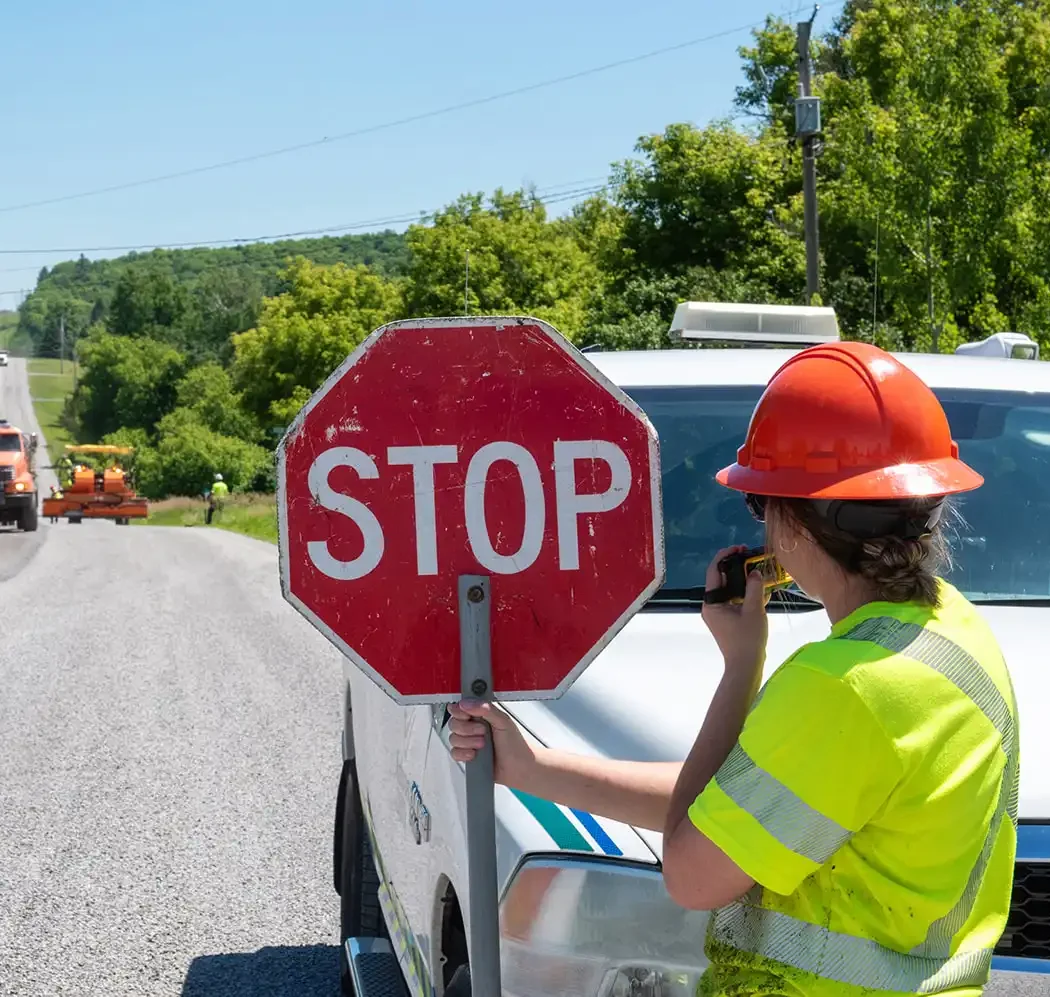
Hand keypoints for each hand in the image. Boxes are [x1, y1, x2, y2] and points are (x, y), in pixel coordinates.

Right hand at [448, 699, 535, 787]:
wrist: (518, 768)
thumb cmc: (515, 745)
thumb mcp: (503, 721)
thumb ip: (486, 709)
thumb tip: (467, 703)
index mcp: (482, 714)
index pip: (460, 707)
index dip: (460, 711)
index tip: (467, 716)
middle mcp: (473, 726)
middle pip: (454, 723)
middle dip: (467, 729)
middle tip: (482, 732)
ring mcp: (469, 741)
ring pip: (453, 738)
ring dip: (468, 742)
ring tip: (482, 745)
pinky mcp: (467, 755)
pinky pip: (454, 753)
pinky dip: (463, 754)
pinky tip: (475, 754)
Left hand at [701, 545, 768, 674]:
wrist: (746, 666)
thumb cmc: (747, 639)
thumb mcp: (754, 610)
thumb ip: (754, 588)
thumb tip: (755, 571)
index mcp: (711, 603)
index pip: (713, 572)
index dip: (725, 556)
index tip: (739, 547)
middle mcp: (711, 606)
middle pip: (721, 579)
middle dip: (736, 566)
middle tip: (750, 556)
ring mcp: (718, 614)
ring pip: (729, 589)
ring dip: (743, 580)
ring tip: (758, 570)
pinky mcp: (727, 620)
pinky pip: (734, 600)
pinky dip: (745, 594)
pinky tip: (760, 590)